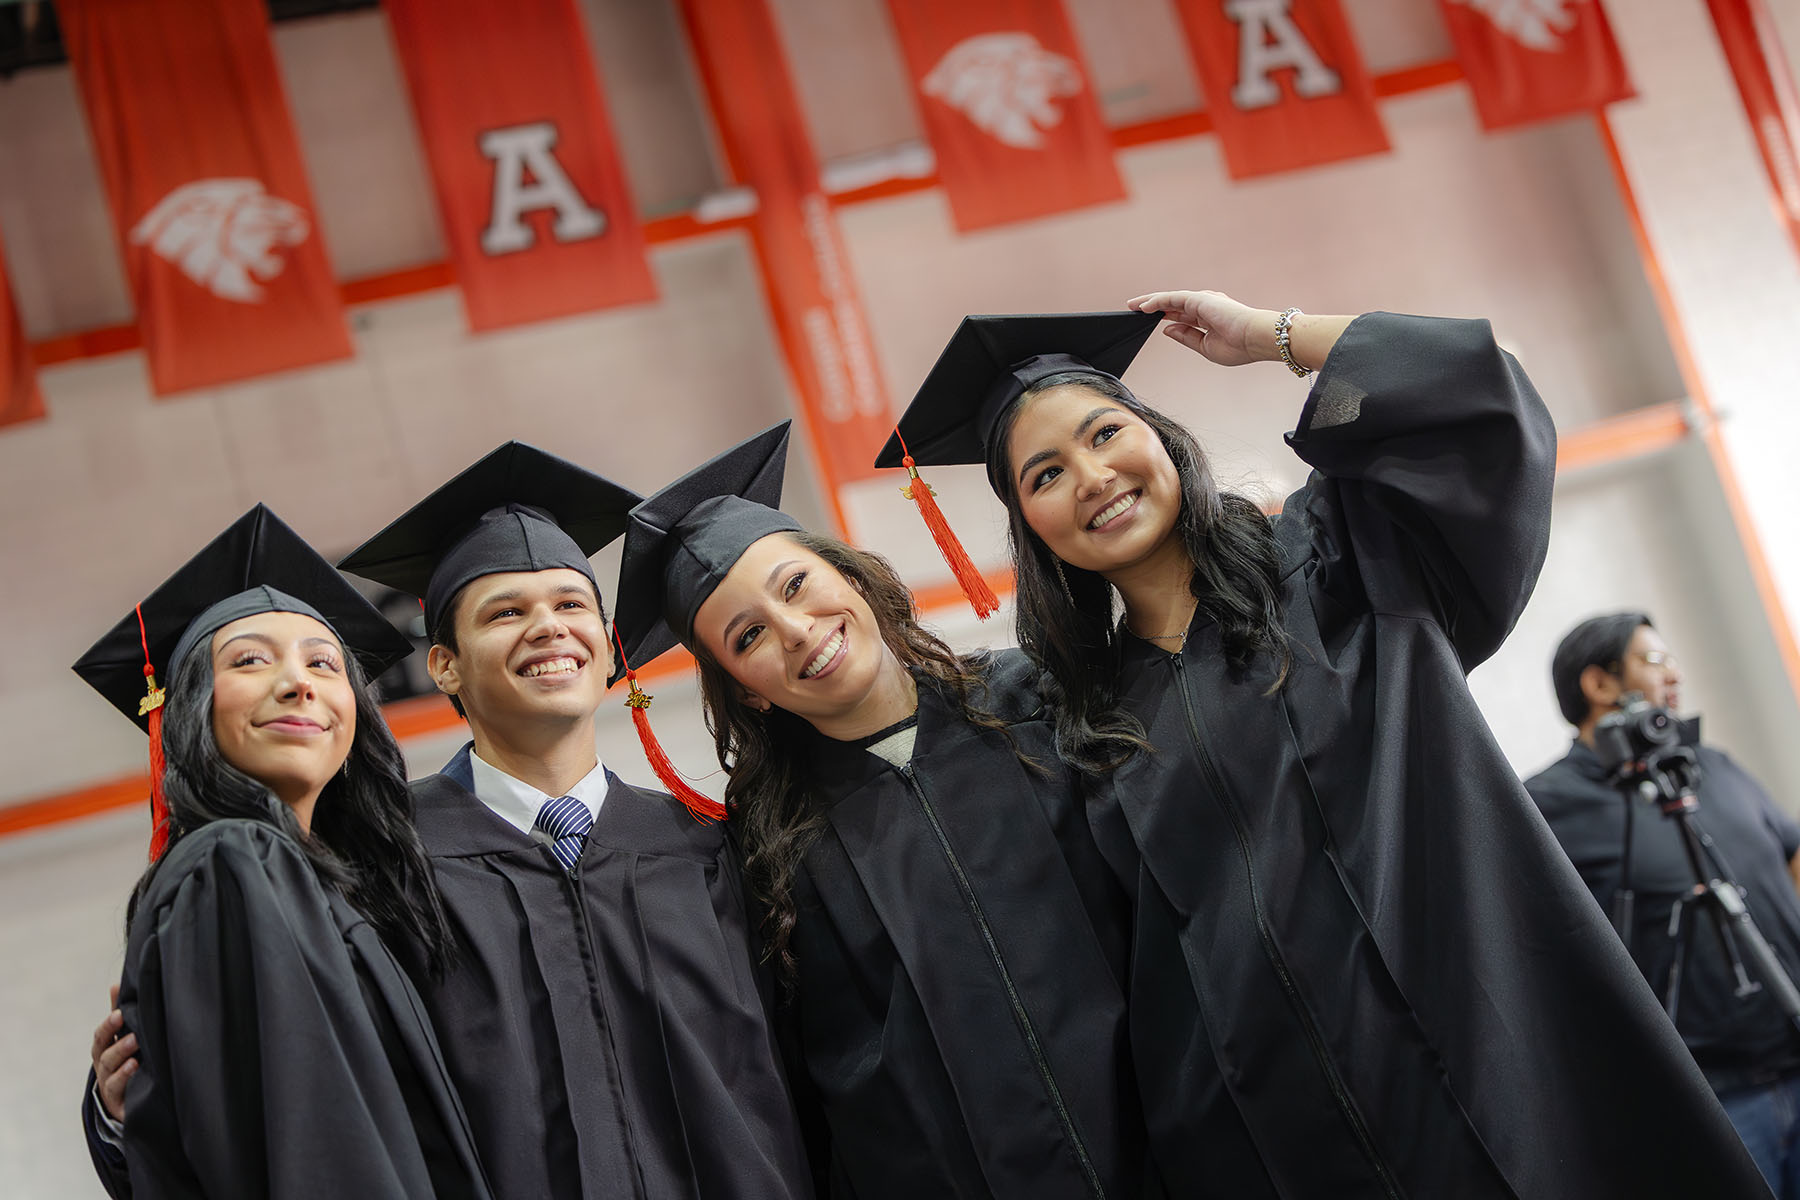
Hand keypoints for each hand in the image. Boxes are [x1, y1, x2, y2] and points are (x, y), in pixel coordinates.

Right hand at [90, 984, 136, 1123]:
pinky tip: (134, 1065)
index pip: (102, 1033)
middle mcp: (104, 1065)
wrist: (133, 1106)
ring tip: (135, 1040)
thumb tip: (116, 984)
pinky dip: (123, 1076)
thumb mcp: (125, 1040)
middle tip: (123, 1017)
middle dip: (110, 1031)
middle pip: (101, 1047)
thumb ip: (121, 1015)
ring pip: (108, 1066)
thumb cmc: (129, 1065)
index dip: (109, 1022)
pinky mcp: (117, 1100)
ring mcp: (108, 1082)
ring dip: (120, 1051)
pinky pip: (116, 1087)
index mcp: (105, 1050)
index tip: (119, 1010)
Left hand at [1127, 290, 1274, 366]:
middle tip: (1134, 310)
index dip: (1164, 317)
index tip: (1149, 321)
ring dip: (1150, 302)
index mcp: (1208, 318)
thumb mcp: (1205, 346)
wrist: (1256, 339)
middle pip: (1172, 305)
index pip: (1181, 316)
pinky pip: (1172, 298)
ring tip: (1132, 306)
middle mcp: (1204, 306)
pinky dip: (1156, 301)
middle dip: (1153, 307)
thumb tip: (1167, 329)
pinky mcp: (1199, 299)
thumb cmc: (1239, 346)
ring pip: (1169, 299)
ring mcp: (1202, 301)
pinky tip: (1142, 306)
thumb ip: (1186, 337)